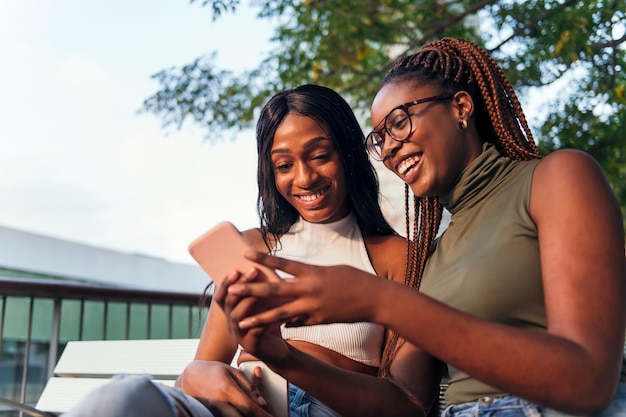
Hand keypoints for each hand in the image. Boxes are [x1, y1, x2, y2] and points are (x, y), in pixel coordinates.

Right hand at [178, 360, 272, 416]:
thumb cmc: (212, 371)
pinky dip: (238, 415)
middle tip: (268, 415)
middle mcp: (219, 404)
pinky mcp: (210, 415)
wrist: (188, 378)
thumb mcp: (232, 372)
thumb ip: (249, 387)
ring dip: (247, 415)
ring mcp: (213, 412)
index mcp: (227, 390)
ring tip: (255, 411)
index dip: (264, 415)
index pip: (250, 408)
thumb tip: (263, 403)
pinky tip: (243, 411)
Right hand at [214, 269, 289, 363]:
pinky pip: (254, 331)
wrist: (278, 350)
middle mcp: (231, 323)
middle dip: (241, 285)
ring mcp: (239, 335)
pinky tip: (272, 311)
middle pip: (230, 302)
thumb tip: (264, 264)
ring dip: (248, 300)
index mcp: (231, 312)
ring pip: (237, 316)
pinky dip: (262, 320)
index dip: (226, 283)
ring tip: (260, 289)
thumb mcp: (264, 304)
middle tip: (253, 271)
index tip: (236, 269)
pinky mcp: (251, 346)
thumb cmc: (270, 322)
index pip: (221, 296)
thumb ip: (260, 289)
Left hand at [227, 251, 384, 329]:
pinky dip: (289, 323)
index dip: (262, 258)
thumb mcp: (330, 270)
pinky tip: (280, 327)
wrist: (374, 299)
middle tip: (233, 291)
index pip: (282, 263)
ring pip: (280, 314)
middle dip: (252, 291)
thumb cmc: (354, 280)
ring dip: (259, 319)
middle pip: (274, 289)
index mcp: (311, 271)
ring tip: (242, 323)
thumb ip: (309, 275)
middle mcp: (308, 288)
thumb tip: (294, 279)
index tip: (245, 254)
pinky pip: (297, 323)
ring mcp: (312, 307)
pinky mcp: (317, 321)